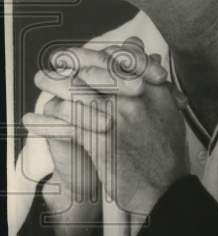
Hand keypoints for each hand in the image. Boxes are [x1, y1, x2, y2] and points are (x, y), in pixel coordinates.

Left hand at [24, 37, 190, 216]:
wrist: (167, 186)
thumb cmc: (166, 150)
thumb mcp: (167, 109)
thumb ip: (151, 80)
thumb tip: (137, 48)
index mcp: (152, 88)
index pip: (117, 59)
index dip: (89, 55)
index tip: (70, 56)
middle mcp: (135, 98)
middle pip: (93, 72)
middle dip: (66, 68)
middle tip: (48, 71)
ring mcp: (118, 119)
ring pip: (77, 95)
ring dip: (53, 88)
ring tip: (40, 85)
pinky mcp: (102, 142)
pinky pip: (67, 126)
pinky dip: (47, 123)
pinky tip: (33, 120)